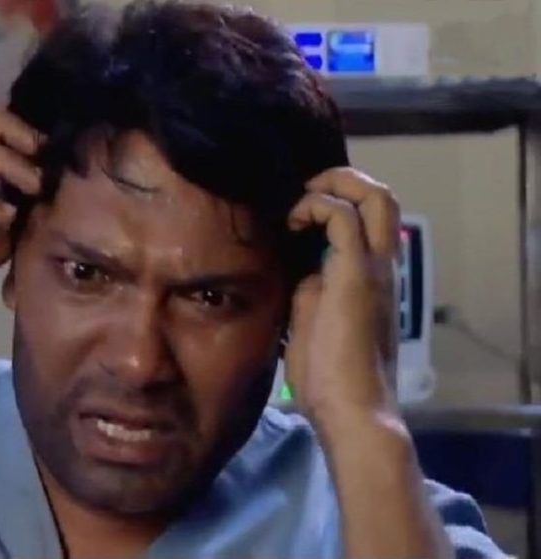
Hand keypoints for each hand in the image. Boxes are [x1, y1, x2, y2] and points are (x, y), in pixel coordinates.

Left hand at [284, 167, 399, 427]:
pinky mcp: (355, 275)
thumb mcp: (313, 324)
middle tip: (308, 192)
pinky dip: (317, 206)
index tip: (300, 212)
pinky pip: (343, 218)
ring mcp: (373, 269)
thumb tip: (302, 274)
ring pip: (375, 197)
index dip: (338, 202)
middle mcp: (381, 267)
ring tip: (301, 204)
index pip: (369, 221)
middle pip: (383, 198)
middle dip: (344, 180)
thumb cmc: (329, 378)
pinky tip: (294, 222)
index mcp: (371, 279)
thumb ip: (312, 293)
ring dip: (334, 186)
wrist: (351, 410)